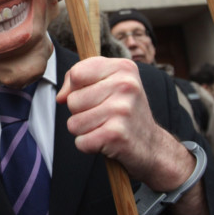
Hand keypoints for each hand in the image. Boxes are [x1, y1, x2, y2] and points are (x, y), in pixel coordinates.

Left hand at [56, 57, 193, 191]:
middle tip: (104, 115)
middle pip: (72, 100)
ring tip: (105, 127)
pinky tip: (106, 141)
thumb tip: (60, 96)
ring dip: (85, 131)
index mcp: (123, 67)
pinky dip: (89, 146)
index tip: (92, 95)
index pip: (76, 73)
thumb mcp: (109, 84)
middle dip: (81, 113)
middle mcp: (125, 85)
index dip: (75, 88)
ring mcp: (122, 109)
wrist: (152, 146)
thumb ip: (79, 80)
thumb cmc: (124, 112)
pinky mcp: (117, 134)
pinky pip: (81, 142)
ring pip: (73, 123)